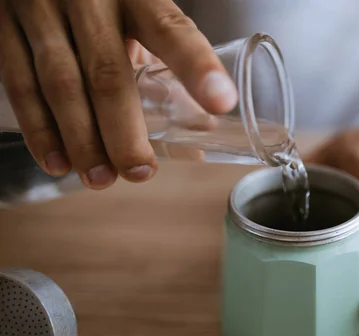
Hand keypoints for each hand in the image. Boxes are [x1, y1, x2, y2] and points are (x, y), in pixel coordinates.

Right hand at [0, 0, 237, 189]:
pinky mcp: (4, 24)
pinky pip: (18, 82)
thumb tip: (201, 127)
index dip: (196, 66)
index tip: (221, 103)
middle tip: (139, 172)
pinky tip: (58, 162)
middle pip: (107, 71)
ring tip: (101, 178)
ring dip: (81, 140)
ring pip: (59, 82)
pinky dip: (39, 128)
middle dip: (123, 131)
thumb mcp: (141, 14)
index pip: (170, 29)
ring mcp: (40, 8)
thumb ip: (167, 61)